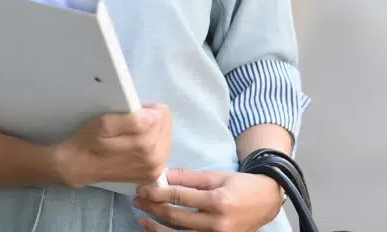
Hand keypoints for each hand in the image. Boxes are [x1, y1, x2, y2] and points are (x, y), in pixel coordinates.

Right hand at [52, 103, 170, 188]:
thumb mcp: (105, 124)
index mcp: (147, 146)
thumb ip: (132, 120)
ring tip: (131, 133)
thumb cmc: (91, 140)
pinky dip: (151, 143)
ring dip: (151, 131)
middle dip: (150, 119)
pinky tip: (135, 144)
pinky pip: (161, 150)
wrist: (81, 165)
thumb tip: (155, 117)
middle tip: (129, 122)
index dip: (145, 108)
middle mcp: (156, 161)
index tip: (130, 112)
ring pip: (165, 137)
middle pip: (166, 125)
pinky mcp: (152, 175)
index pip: (162, 114)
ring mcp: (155, 170)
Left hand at [133, 168, 283, 231]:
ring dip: (157, 229)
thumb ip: (188, 177)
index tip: (142, 188)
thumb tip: (163, 175)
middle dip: (152, 208)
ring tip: (142, 219)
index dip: (157, 193)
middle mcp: (216, 223)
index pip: (178, 197)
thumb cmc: (239, 185)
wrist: (265, 202)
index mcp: (216, 201)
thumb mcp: (215, 175)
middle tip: (137, 200)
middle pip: (176, 217)